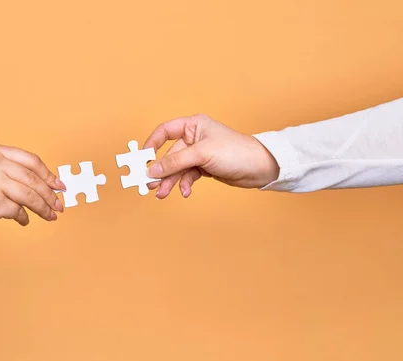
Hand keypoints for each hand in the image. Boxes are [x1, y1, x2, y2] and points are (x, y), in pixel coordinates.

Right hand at [0, 143, 65, 242]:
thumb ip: (13, 172)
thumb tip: (48, 185)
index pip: (31, 161)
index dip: (48, 174)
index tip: (60, 186)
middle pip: (33, 179)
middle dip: (50, 195)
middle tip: (59, 205)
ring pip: (30, 196)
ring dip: (43, 208)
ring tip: (50, 216)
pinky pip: (18, 211)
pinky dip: (23, 217)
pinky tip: (23, 220)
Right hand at [144, 114, 278, 198]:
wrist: (260, 168)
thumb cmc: (235, 152)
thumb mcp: (201, 155)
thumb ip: (175, 162)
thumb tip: (153, 169)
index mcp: (193, 125)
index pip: (164, 131)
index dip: (151, 144)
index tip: (142, 159)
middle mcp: (194, 138)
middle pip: (169, 155)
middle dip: (161, 171)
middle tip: (150, 184)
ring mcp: (199, 154)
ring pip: (177, 168)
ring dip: (170, 181)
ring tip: (162, 194)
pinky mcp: (204, 167)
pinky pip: (187, 176)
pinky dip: (184, 184)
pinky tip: (185, 192)